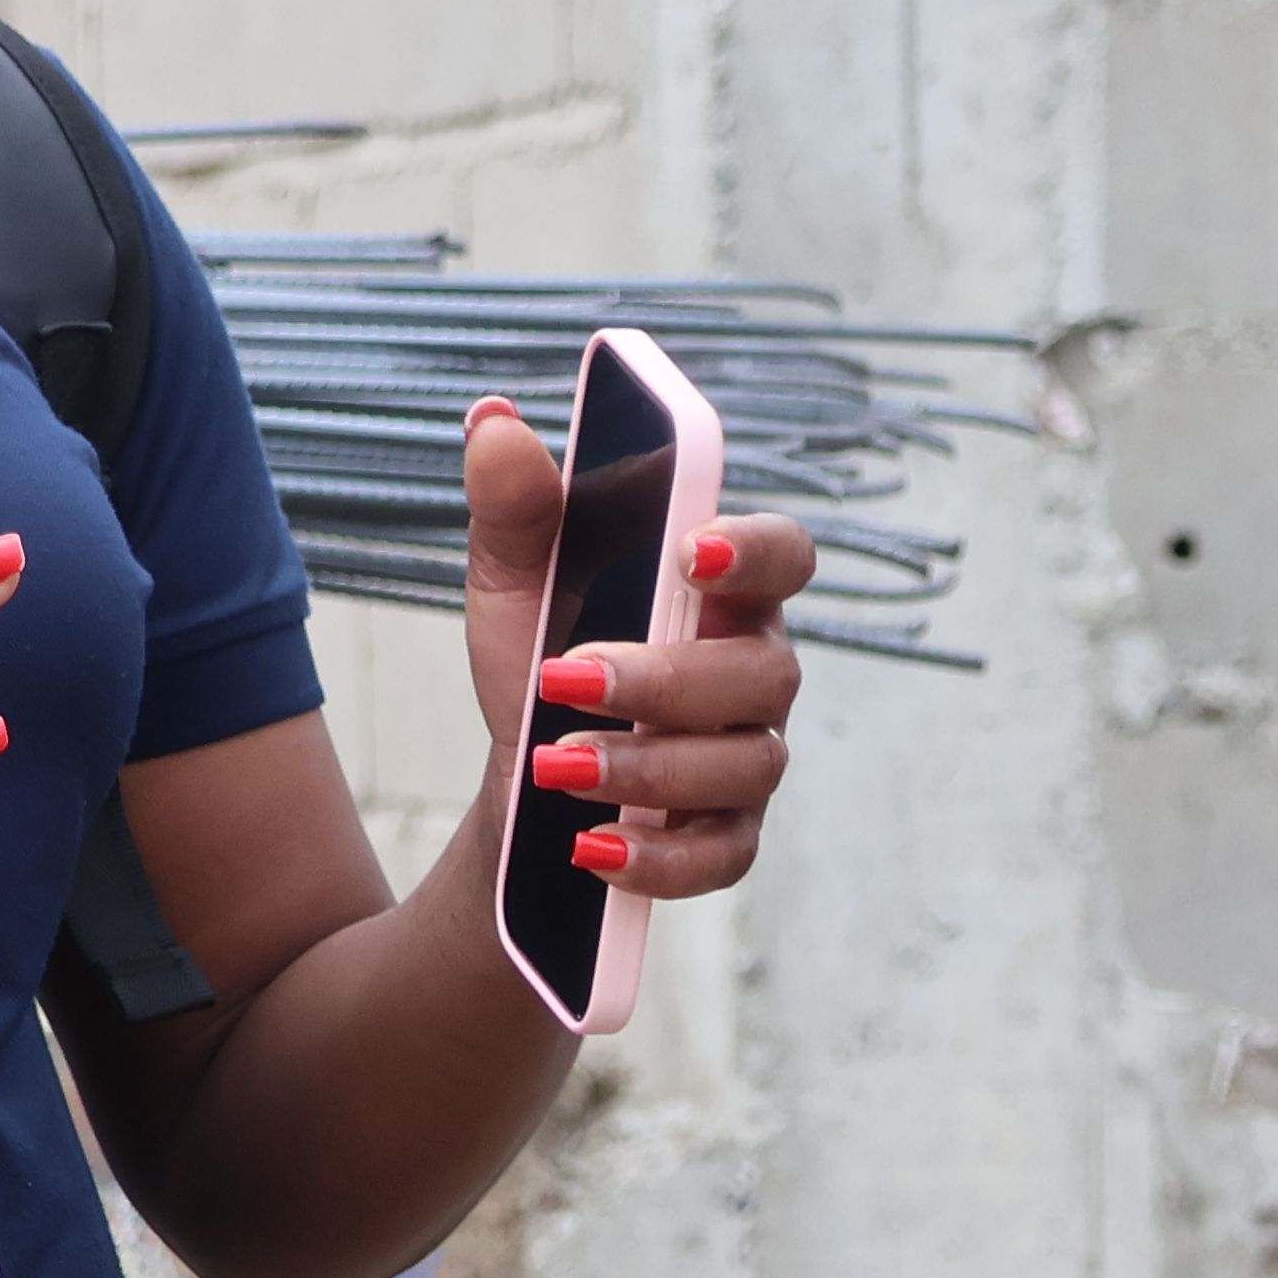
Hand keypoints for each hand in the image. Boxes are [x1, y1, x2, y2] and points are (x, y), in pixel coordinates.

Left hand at [453, 397, 810, 901]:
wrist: (523, 781)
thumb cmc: (541, 659)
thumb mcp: (514, 583)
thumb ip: (515, 506)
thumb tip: (492, 420)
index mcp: (722, 594)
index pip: (785, 556)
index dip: (756, 551)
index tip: (690, 551)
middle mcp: (754, 672)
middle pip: (762, 671)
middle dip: (665, 679)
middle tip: (565, 679)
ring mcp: (748, 759)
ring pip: (743, 764)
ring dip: (647, 767)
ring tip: (554, 768)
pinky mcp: (727, 838)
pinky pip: (724, 855)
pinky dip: (658, 858)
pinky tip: (590, 848)